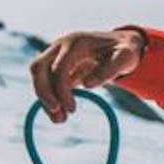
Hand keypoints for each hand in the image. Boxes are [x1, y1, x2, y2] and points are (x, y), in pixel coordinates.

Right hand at [29, 27, 145, 121]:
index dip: (61, 90)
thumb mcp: (125, 58)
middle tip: (59, 119)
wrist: (120, 43)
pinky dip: (49, 98)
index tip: (72, 110)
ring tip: (59, 120)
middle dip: (45, 94)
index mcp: (75, 42)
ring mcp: (56, 53)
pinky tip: (60, 114)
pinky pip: (45, 81)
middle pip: (39, 68)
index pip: (58, 67)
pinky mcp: (55, 64)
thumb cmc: (124, 50)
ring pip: (38, 75)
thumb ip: (109, 70)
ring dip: (44, 99)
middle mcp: (60, 46)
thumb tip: (87, 85)